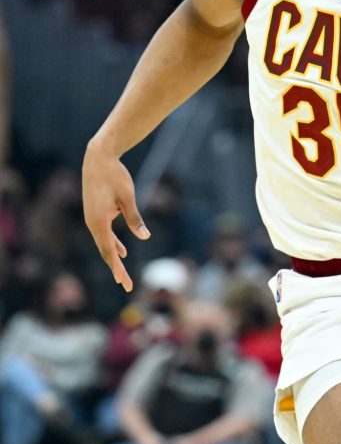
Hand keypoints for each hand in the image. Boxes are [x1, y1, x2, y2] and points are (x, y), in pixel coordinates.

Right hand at [82, 138, 149, 291]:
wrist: (99, 158)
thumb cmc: (115, 176)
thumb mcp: (127, 197)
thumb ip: (135, 218)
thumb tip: (144, 236)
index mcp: (98, 222)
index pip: (109, 251)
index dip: (117, 267)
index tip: (123, 281)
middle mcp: (92, 223)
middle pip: (106, 251)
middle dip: (116, 268)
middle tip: (127, 285)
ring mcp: (93, 218)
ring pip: (105, 243)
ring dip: (115, 257)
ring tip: (123, 274)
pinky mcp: (96, 213)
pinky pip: (105, 233)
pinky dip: (114, 243)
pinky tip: (123, 251)